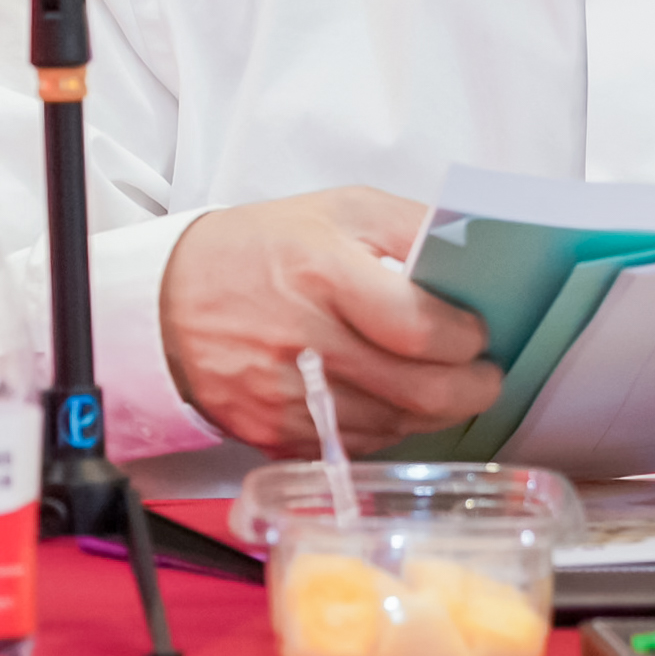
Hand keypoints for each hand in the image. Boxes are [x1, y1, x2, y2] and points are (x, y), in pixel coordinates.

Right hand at [160, 187, 502, 454]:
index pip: (418, 328)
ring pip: (392, 427)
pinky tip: (394, 404)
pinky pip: (353, 446)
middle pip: (415, 392)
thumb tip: (474, 257)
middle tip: (486, 377)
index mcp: (324, 273)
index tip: (480, 333)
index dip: (465, 339)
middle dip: (470, 390)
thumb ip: (410, 226)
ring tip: (445, 388)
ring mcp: (285, 396)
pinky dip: (387, 429)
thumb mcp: (340, 209)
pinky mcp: (271, 434)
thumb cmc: (263, 247)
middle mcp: (304, 342)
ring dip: (433, 414)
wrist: (168, 298)